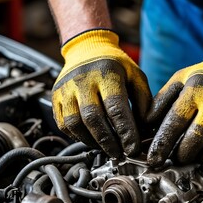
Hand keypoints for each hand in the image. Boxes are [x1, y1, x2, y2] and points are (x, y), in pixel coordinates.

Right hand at [52, 29, 150, 157]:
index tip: (133, 147)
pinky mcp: (56, 97)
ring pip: (75, 124)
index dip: (125, 131)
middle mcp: (82, 80)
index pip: (116, 107)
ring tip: (107, 148)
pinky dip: (78, 137)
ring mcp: (66, 89)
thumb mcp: (136, 76)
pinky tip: (92, 140)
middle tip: (120, 154)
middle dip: (108, 141)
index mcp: (107, 73)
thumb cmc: (115, 65)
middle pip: (93, 118)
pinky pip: (63, 124)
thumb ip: (144, 101)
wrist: (87, 49)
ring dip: (92, 142)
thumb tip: (146, 129)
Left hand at [147, 43, 202, 165]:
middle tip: (177, 158)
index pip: (174, 123)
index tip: (154, 158)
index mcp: (196, 91)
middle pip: (194, 140)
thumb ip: (163, 99)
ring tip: (195, 155)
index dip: (162, 144)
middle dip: (181, 155)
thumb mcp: (182, 78)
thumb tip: (147, 123)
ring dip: (201, 158)